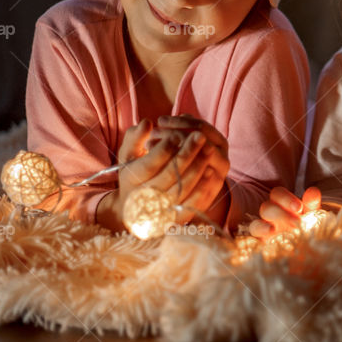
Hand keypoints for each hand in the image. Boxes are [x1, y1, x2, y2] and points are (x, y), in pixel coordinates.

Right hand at [110, 116, 227, 225]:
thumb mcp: (128, 154)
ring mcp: (161, 209)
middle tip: (199, 136)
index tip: (176, 133)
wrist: (135, 207)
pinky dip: (203, 189)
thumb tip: (147, 122)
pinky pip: (191, 205)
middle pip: (170, 175)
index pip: (150, 163)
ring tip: (209, 149)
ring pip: (183, 188)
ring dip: (198, 168)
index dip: (165, 148)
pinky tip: (212, 173)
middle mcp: (145, 197)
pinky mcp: (175, 218)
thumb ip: (136, 137)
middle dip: (186, 153)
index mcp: (131, 180)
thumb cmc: (134, 172)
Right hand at [249, 186, 321, 238]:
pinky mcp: (262, 245)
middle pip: (266, 208)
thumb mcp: (312, 214)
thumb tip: (313, 192)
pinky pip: (253, 242)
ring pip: (255, 225)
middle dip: (280, 214)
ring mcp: (264, 231)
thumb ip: (311, 204)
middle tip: (295, 222)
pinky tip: (266, 244)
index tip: (298, 208)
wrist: (307, 249)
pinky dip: (258, 243)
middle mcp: (270, 216)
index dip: (286, 199)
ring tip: (272, 230)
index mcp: (281, 204)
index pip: (277, 194)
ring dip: (263, 227)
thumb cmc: (308, 226)